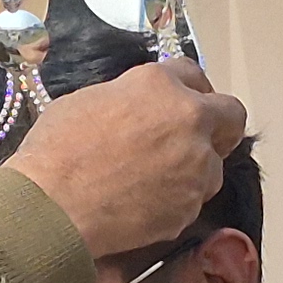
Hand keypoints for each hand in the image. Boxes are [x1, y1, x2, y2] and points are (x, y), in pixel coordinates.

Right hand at [11, 58, 247, 258]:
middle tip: (196, 140)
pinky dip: (174, 204)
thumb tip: (133, 111)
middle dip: (219, 126)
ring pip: (214, 167)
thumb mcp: (87, 102)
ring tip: (155, 184)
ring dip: (194, 172)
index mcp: (160, 85)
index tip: (183, 102)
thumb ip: (126, 99)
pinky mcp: (190, 207)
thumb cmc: (55, 150)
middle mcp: (190, 119)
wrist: (51, 207)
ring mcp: (196, 166)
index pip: (193, 74)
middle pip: (231, 116)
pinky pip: (191, 202)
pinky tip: (143, 207)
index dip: (189, 89)